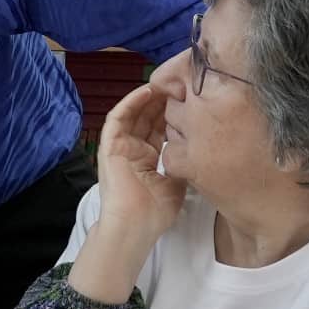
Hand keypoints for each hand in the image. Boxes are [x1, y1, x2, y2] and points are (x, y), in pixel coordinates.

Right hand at [95, 83, 188, 246]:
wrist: (135, 225)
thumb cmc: (154, 212)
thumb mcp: (177, 183)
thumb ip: (182, 163)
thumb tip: (198, 147)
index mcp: (147, 159)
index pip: (161, 129)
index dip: (175, 114)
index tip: (192, 101)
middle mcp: (133, 150)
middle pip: (148, 118)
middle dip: (164, 101)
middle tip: (180, 85)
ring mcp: (120, 147)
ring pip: (134, 114)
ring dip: (148, 98)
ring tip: (166, 83)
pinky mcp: (109, 146)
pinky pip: (118, 118)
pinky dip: (131, 103)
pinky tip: (147, 91)